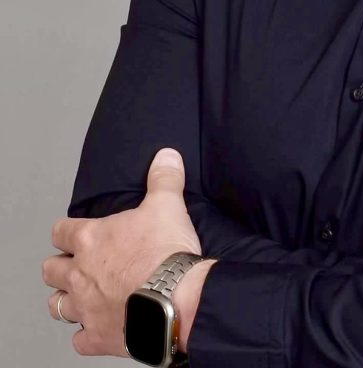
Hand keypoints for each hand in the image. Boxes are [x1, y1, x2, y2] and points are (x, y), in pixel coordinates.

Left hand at [43, 148, 202, 355]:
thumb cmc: (166, 252)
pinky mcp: (98, 337)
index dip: (66, 231)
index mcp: (90, 240)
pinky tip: (99, 327)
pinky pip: (79, 340)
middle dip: (60, 267)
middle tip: (79, 265)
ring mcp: (85, 309)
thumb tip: (165, 156)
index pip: (60, 232)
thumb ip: (163, 178)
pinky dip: (86, 334)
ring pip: (57, 306)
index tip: (75, 232)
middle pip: (50, 271)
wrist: (177, 298)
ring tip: (83, 296)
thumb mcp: (168, 204)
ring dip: (67, 300)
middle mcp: (79, 275)